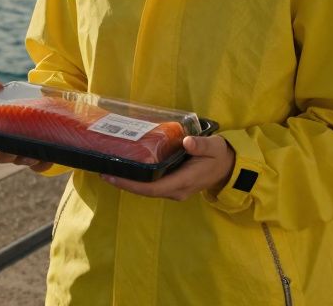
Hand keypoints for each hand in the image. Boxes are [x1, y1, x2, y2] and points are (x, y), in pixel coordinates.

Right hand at [0, 78, 53, 172]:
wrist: (50, 113)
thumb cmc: (22, 107)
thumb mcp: (11, 96)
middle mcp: (8, 148)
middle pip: (0, 158)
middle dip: (4, 154)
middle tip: (9, 146)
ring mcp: (24, 155)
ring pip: (19, 162)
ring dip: (23, 158)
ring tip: (30, 151)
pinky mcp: (41, 160)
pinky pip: (40, 167)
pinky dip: (42, 163)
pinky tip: (45, 156)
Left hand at [100, 136, 233, 201]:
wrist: (229, 168)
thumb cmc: (220, 155)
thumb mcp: (214, 147)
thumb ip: (202, 145)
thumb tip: (188, 142)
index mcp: (183, 182)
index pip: (151, 188)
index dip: (130, 184)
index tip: (111, 176)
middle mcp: (176, 190)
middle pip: (145, 191)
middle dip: (124, 183)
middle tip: (103, 170)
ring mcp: (174, 190)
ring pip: (147, 189)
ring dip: (129, 182)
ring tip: (110, 168)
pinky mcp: (172, 185)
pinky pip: (152, 185)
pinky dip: (138, 179)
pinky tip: (127, 167)